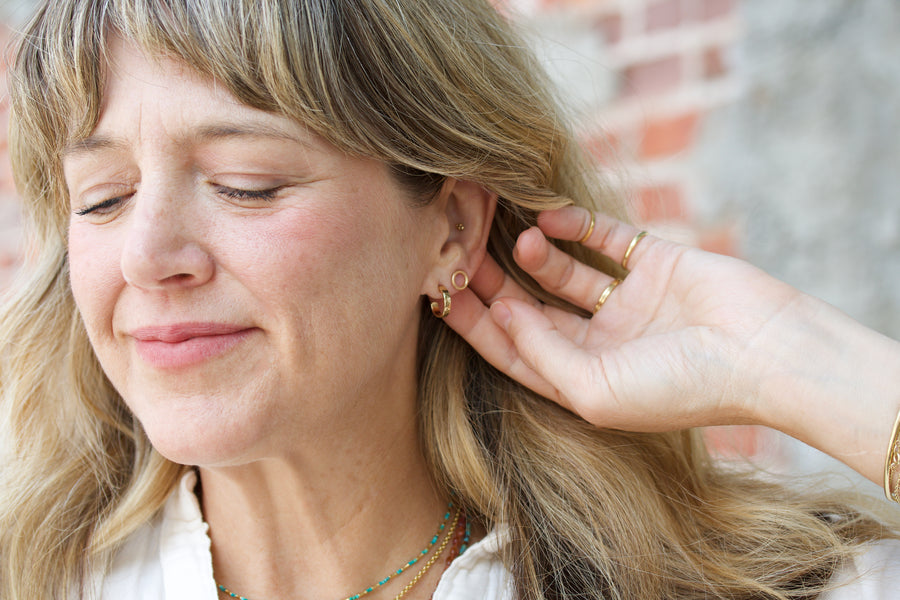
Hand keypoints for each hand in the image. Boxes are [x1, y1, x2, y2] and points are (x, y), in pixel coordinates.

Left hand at [447, 206, 819, 431]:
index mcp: (584, 379)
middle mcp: (600, 342)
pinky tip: (548, 218)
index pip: (515, 351)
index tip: (438, 296)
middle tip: (459, 254)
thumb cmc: (682, 387)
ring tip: (517, 241)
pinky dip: (574, 227)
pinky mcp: (653, 263)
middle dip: (494, 285)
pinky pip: (603, 240)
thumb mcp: (594, 390)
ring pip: (563, 273)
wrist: (767, 354)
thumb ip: (541, 351)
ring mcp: (627, 302)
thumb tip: (500, 312)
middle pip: (531, 310)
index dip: (476, 326)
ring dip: (534, 255)